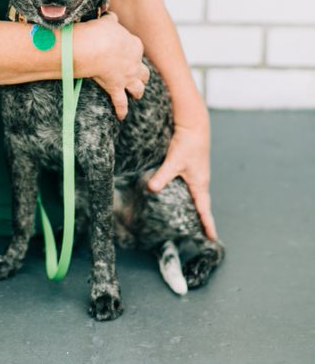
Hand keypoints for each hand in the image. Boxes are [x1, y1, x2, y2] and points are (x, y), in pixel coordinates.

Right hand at [84, 12, 149, 120]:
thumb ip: (111, 20)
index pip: (136, 48)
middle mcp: (135, 63)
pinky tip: (121, 116)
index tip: (124, 51)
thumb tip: (111, 16)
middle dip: (141, 74)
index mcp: (134, 45)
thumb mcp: (108, 21)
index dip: (131, 51)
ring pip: (138, 88)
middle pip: (143, 71)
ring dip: (138, 91)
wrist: (95, 47)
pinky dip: (121, 110)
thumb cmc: (100, 32)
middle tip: (138, 76)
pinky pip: (121, 103)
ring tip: (136, 94)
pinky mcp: (117, 88)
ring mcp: (127, 77)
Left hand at [147, 118, 217, 240]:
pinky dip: (189, 195)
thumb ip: (163, 176)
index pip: (204, 209)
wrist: (194, 125)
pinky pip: (191, 186)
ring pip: (197, 195)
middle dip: (202, 219)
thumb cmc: (188, 144)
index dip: (207, 224)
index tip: (211, 238)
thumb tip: (151, 189)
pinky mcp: (192, 167)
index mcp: (199, 184)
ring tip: (192, 220)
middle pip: (202, 204)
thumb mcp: (174, 161)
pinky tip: (180, 196)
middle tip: (202, 234)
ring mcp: (197, 174)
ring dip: (195, 207)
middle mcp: (200, 181)